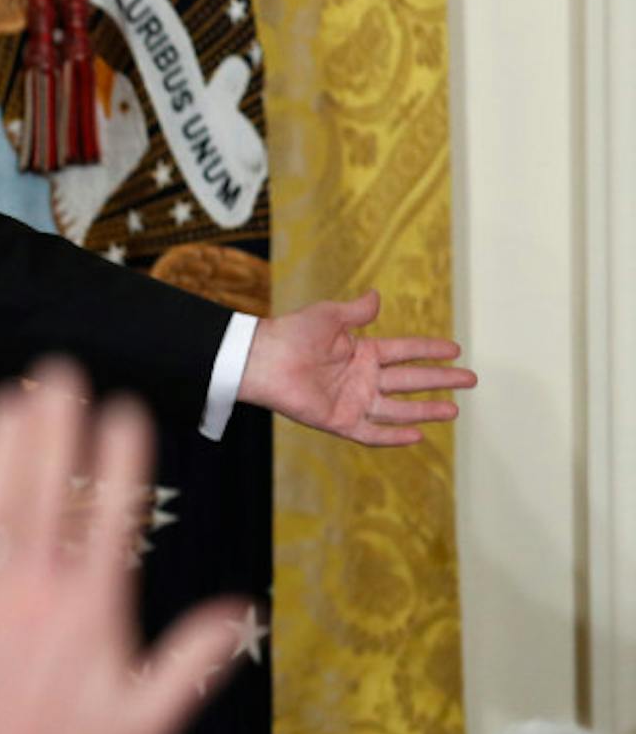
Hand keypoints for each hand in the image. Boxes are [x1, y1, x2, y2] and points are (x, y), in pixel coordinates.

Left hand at [0, 365, 241, 733]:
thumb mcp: (149, 721)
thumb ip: (193, 660)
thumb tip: (242, 610)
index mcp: (92, 612)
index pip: (111, 517)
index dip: (120, 459)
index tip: (127, 409)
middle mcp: (35, 595)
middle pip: (46, 492)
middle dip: (56, 427)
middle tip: (61, 371)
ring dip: (2, 448)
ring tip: (13, 396)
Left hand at [240, 290, 475, 445]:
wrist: (262, 359)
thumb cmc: (290, 334)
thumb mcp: (328, 316)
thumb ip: (356, 311)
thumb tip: (377, 296)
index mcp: (361, 351)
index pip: (404, 351)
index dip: (429, 349)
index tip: (456, 349)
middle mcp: (361, 377)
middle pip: (409, 379)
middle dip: (440, 380)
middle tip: (471, 379)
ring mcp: (352, 401)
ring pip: (397, 408)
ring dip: (425, 410)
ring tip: (455, 409)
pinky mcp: (339, 421)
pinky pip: (371, 433)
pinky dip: (393, 436)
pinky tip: (418, 436)